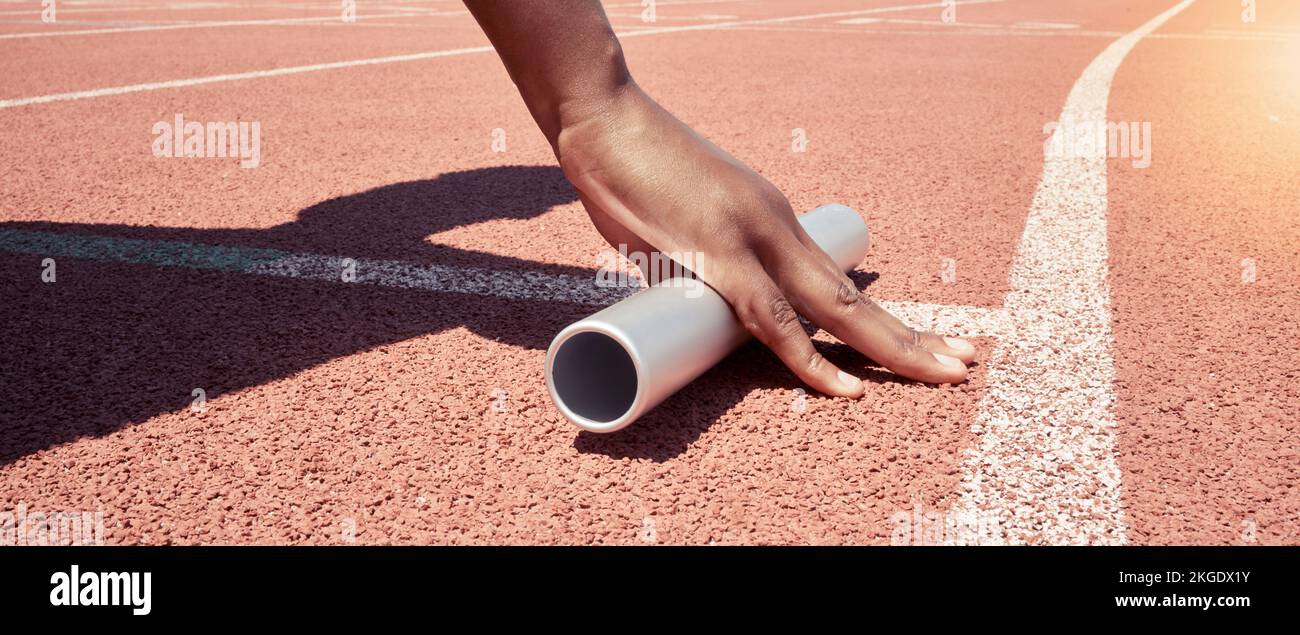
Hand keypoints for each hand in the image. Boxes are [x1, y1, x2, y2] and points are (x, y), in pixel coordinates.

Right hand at [555, 83, 975, 397]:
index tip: (923, 343)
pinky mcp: (717, 252)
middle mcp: (775, 228)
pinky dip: (808, 357)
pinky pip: (771, 318)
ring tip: (941, 374)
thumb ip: (688, 268)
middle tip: (966, 362)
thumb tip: (688, 306)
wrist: (604, 119)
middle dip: (912, 336)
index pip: (837, 281)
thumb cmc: (630, 175)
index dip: (880, 318)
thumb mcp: (675, 228)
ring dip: (890, 347)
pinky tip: (844, 385)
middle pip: (854, 298)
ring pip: (832, 309)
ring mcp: (751, 239)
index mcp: (771, 222)